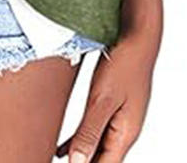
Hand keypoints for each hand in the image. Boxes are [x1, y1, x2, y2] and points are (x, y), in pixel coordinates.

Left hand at [55, 21, 160, 162]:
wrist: (137, 36)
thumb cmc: (124, 64)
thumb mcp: (103, 99)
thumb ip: (90, 132)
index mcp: (126, 133)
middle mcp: (125, 131)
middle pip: (101, 160)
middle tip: (48, 162)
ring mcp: (120, 118)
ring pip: (97, 147)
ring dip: (78, 155)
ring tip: (55, 160)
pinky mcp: (113, 105)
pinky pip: (94, 131)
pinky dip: (79, 140)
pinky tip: (62, 148)